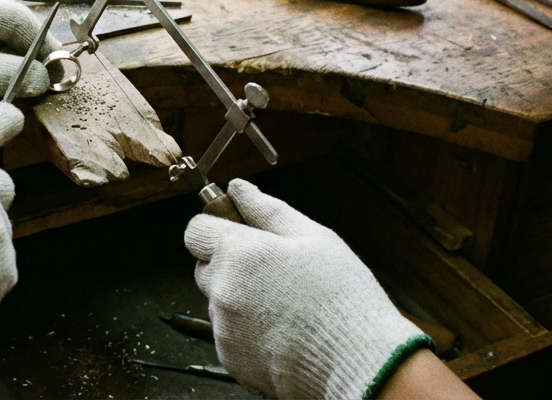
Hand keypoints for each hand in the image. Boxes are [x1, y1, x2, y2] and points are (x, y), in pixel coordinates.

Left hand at [185, 179, 432, 399]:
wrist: (356, 362)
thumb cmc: (340, 296)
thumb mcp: (314, 238)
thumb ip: (268, 210)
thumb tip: (238, 188)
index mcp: (238, 253)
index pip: (195, 230)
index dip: (215, 227)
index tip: (238, 232)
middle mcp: (222, 290)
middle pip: (205, 267)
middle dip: (229, 264)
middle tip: (273, 272)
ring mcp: (223, 328)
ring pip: (219, 302)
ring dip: (241, 299)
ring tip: (287, 307)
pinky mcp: (230, 358)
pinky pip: (229, 334)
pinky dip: (248, 331)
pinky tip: (283, 332)